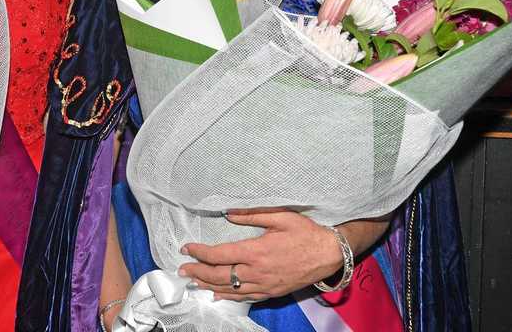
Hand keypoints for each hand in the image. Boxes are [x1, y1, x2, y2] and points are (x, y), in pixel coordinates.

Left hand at [178, 209, 340, 301]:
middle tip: (182, 269)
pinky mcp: (272, 292)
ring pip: (230, 290)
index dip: (199, 252)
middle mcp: (257, 271)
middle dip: (197, 272)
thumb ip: (251, 215)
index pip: (219, 254)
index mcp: (256, 251)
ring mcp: (264, 284)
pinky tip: (217, 295)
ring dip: (208, 285)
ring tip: (193, 281)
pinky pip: (245, 297)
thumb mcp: (280, 217)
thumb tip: (227, 213)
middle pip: (219, 275)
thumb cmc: (306, 232)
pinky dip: (228, 297)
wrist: (329, 253)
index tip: (186, 248)